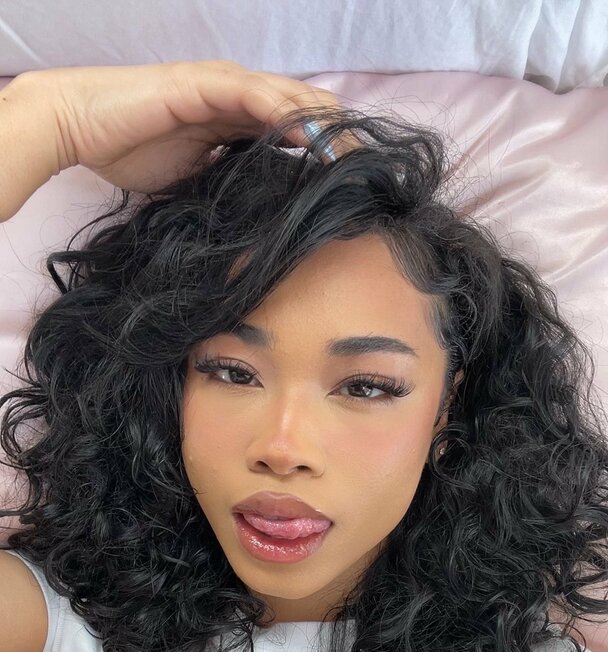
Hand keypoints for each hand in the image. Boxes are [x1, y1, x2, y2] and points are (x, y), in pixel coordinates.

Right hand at [23, 59, 345, 193]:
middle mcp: (242, 97)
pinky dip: (294, 119)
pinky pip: (262, 99)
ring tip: (359, 163)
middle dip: (344, 144)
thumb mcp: (197, 183)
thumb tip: (265, 225)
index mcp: (242, 118)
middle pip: (310, 114)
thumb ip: (233, 190)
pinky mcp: (209, 85)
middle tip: (374, 179)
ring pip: (295, 101)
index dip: (332, 157)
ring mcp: (228, 86)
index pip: (301, 133)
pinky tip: (320, 142)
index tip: (359, 190)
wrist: (81, 129)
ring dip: (331, 131)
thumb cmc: (132, 154)